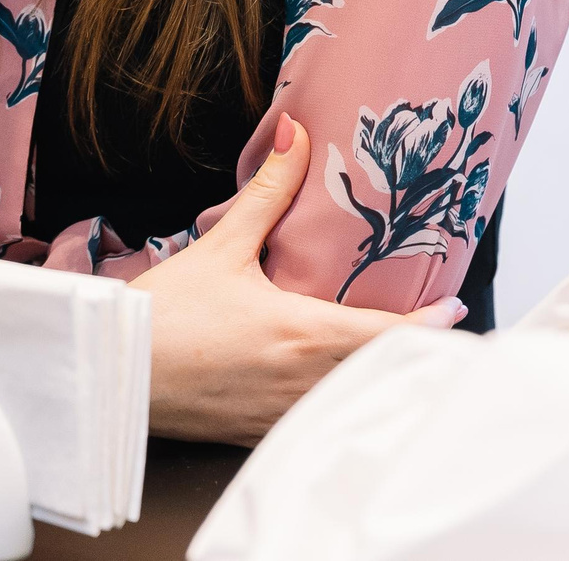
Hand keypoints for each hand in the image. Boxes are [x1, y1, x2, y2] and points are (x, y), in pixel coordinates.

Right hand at [130, 115, 460, 444]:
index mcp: (305, 334)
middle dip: (412, 354)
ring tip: (392, 359)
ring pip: (354, 404)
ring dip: (377, 382)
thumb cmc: (163, 314)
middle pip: (385, 374)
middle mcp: (304, 381)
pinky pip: (316, 423)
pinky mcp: (259, 435)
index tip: (457, 310)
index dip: (433, 324)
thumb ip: (268, 191)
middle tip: (433, 333)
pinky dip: (335, 405)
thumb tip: (293, 133)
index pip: (392, 335)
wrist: (111, 373)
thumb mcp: (222, 246)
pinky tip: (332, 391)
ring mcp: (284, 416)